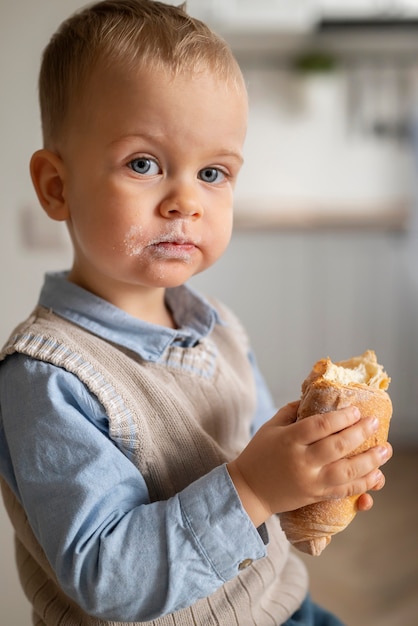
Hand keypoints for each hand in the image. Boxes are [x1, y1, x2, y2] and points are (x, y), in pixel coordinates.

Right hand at [227, 403, 391, 526]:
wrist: (248, 490)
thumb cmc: (258, 454)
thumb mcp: (270, 427)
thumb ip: (292, 412)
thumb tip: (314, 398)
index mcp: (289, 440)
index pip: (319, 426)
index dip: (341, 417)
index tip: (356, 410)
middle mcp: (301, 461)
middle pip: (337, 447)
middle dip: (359, 434)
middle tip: (373, 423)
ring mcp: (310, 481)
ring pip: (346, 472)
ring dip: (369, 461)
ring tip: (384, 449)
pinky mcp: (315, 496)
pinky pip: (343, 491)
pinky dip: (362, 484)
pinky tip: (376, 476)